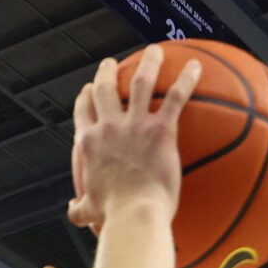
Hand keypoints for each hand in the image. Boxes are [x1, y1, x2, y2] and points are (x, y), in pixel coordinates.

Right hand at [68, 46, 200, 231]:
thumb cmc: (113, 216)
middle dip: (107, 72)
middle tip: (111, 63)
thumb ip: (80, 209)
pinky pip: (176, 97)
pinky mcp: (160, 129)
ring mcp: (134, 125)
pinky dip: (186, 79)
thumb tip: (72, 211)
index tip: (87, 90)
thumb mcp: (90, 212)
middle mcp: (108, 127)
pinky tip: (195, 67)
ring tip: (154, 51)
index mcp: (89, 144)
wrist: (134, 215)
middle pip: (105, 89)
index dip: (84, 98)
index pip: (83, 113)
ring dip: (148, 63)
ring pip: (140, 82)